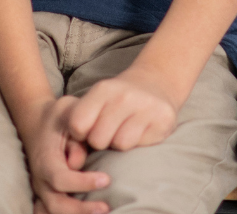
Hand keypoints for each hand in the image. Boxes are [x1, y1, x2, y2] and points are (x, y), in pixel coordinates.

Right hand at [18, 97, 111, 213]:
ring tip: (103, 211)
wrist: (37, 121)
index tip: (107, 179)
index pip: (61, 179)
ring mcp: (42, 189)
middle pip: (56, 204)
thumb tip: (78, 161)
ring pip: (54, 211)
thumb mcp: (67, 112)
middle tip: (106, 207)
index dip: (83, 183)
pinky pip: (52, 212)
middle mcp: (41, 179)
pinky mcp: (48, 194)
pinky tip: (88, 213)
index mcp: (45, 160)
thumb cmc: (59, 117)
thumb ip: (76, 130)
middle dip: (81, 210)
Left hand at [65, 68, 179, 152]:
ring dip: (120, 143)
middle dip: (100, 141)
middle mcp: (125, 96)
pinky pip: (140, 145)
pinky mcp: (163, 120)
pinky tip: (140, 130)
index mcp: (104, 89)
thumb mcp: (97, 98)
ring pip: (120, 144)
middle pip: (98, 139)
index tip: (87, 130)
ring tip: (124, 131)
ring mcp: (146, 107)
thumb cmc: (118, 99)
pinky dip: (137, 142)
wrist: (156, 83)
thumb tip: (73, 152)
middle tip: (108, 132)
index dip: (80, 134)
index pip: (78, 124)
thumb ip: (80, 118)